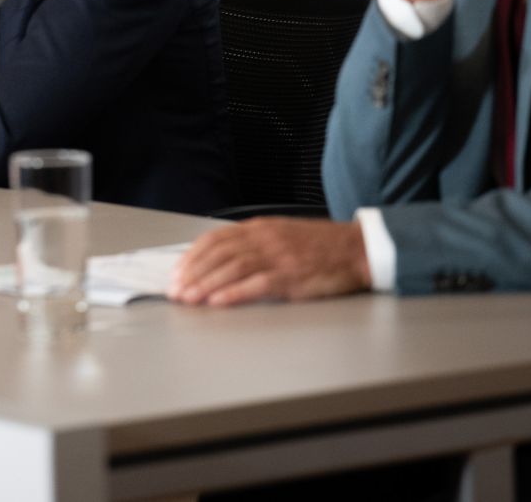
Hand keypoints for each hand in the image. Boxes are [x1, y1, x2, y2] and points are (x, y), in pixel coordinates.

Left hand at [169, 217, 370, 306]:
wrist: (356, 249)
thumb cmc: (319, 246)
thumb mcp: (280, 234)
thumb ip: (252, 244)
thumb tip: (219, 259)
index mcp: (259, 228)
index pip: (215, 239)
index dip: (192, 256)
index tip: (176, 272)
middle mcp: (264, 239)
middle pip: (218, 254)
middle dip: (192, 273)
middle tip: (175, 291)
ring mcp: (278, 257)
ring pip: (232, 268)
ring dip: (206, 284)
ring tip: (188, 299)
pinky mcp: (292, 277)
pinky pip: (257, 285)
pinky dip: (234, 293)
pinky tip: (218, 302)